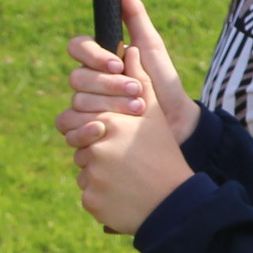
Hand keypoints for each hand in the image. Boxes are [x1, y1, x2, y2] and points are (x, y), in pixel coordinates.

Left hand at [61, 40, 193, 235]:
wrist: (175, 203)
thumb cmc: (165, 155)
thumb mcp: (154, 115)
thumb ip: (138, 81)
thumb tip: (130, 49)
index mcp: (108, 124)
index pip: (77, 120)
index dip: (93, 127)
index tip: (110, 135)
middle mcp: (95, 149)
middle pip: (79, 147)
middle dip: (96, 151)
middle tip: (121, 159)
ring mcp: (91, 177)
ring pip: (84, 170)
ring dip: (100, 173)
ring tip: (127, 177)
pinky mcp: (90, 201)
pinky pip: (88, 193)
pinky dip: (103, 194)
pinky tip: (124, 194)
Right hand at [63, 0, 199, 145]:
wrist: (175, 122)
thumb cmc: (163, 81)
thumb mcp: (152, 46)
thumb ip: (135, 14)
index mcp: (100, 59)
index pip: (77, 47)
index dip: (93, 55)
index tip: (117, 63)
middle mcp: (89, 81)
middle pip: (77, 77)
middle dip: (109, 84)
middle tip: (137, 90)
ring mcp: (85, 106)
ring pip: (76, 101)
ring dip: (108, 105)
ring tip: (138, 109)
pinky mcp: (86, 129)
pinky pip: (67, 126)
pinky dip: (85, 129)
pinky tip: (106, 129)